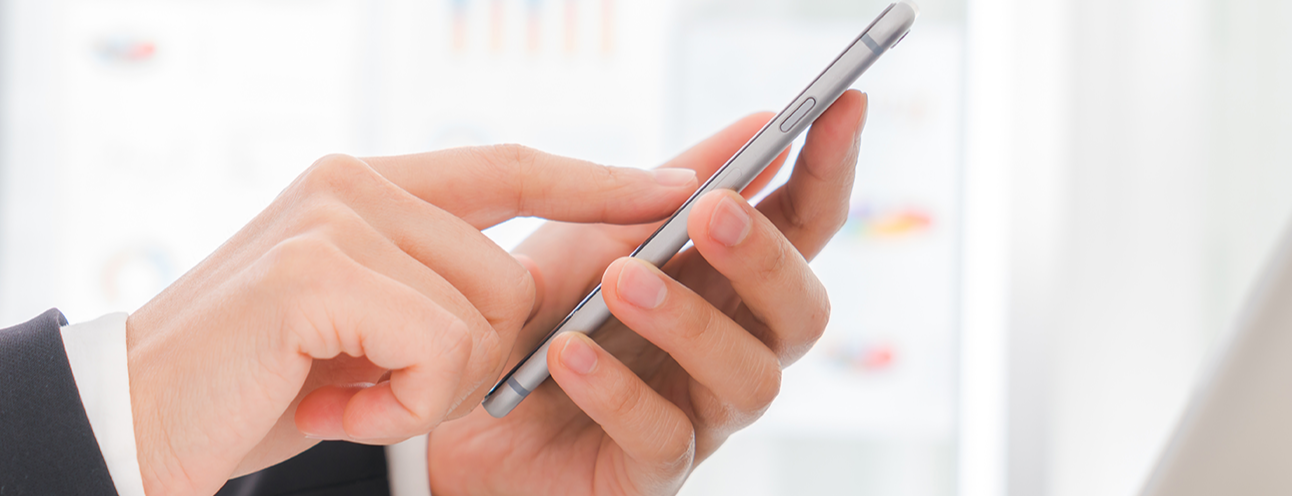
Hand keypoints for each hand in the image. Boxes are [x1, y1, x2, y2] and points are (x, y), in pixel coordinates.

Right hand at [122, 147, 705, 494]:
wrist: (133, 426)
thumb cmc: (249, 385)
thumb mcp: (357, 324)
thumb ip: (432, 283)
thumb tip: (539, 289)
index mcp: (361, 181)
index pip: (510, 164)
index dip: (597, 180)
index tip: (679, 186)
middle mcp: (350, 181)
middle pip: (510, 274)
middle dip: (469, 362)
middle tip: (372, 390)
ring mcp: (333, 217)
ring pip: (484, 316)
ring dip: (427, 390)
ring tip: (340, 393)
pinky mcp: (318, 270)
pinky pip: (440, 350)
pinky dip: (399, 407)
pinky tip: (329, 407)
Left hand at [427, 90, 868, 494]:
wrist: (447, 398)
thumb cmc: (531, 311)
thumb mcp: (587, 230)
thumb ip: (666, 187)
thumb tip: (760, 123)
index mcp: (725, 282)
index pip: (803, 226)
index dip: (829, 169)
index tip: (844, 104)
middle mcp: (730, 349)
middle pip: (801, 313)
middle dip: (765, 258)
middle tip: (710, 212)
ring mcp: (698, 415)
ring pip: (750, 380)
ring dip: (689, 322)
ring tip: (618, 282)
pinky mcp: (647, 472)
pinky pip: (662, 437)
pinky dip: (616, 390)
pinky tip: (569, 353)